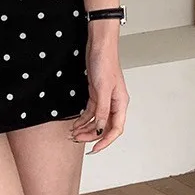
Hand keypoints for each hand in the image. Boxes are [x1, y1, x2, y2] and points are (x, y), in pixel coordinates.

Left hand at [69, 28, 127, 153]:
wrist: (99, 45)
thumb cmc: (105, 62)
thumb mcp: (103, 89)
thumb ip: (102, 111)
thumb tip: (101, 129)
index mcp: (121, 103)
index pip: (116, 129)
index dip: (105, 141)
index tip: (94, 149)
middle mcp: (114, 103)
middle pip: (105, 127)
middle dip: (91, 135)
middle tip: (77, 139)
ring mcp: (105, 99)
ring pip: (97, 120)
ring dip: (85, 128)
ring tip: (73, 133)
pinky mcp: (96, 94)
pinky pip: (91, 112)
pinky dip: (83, 119)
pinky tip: (75, 123)